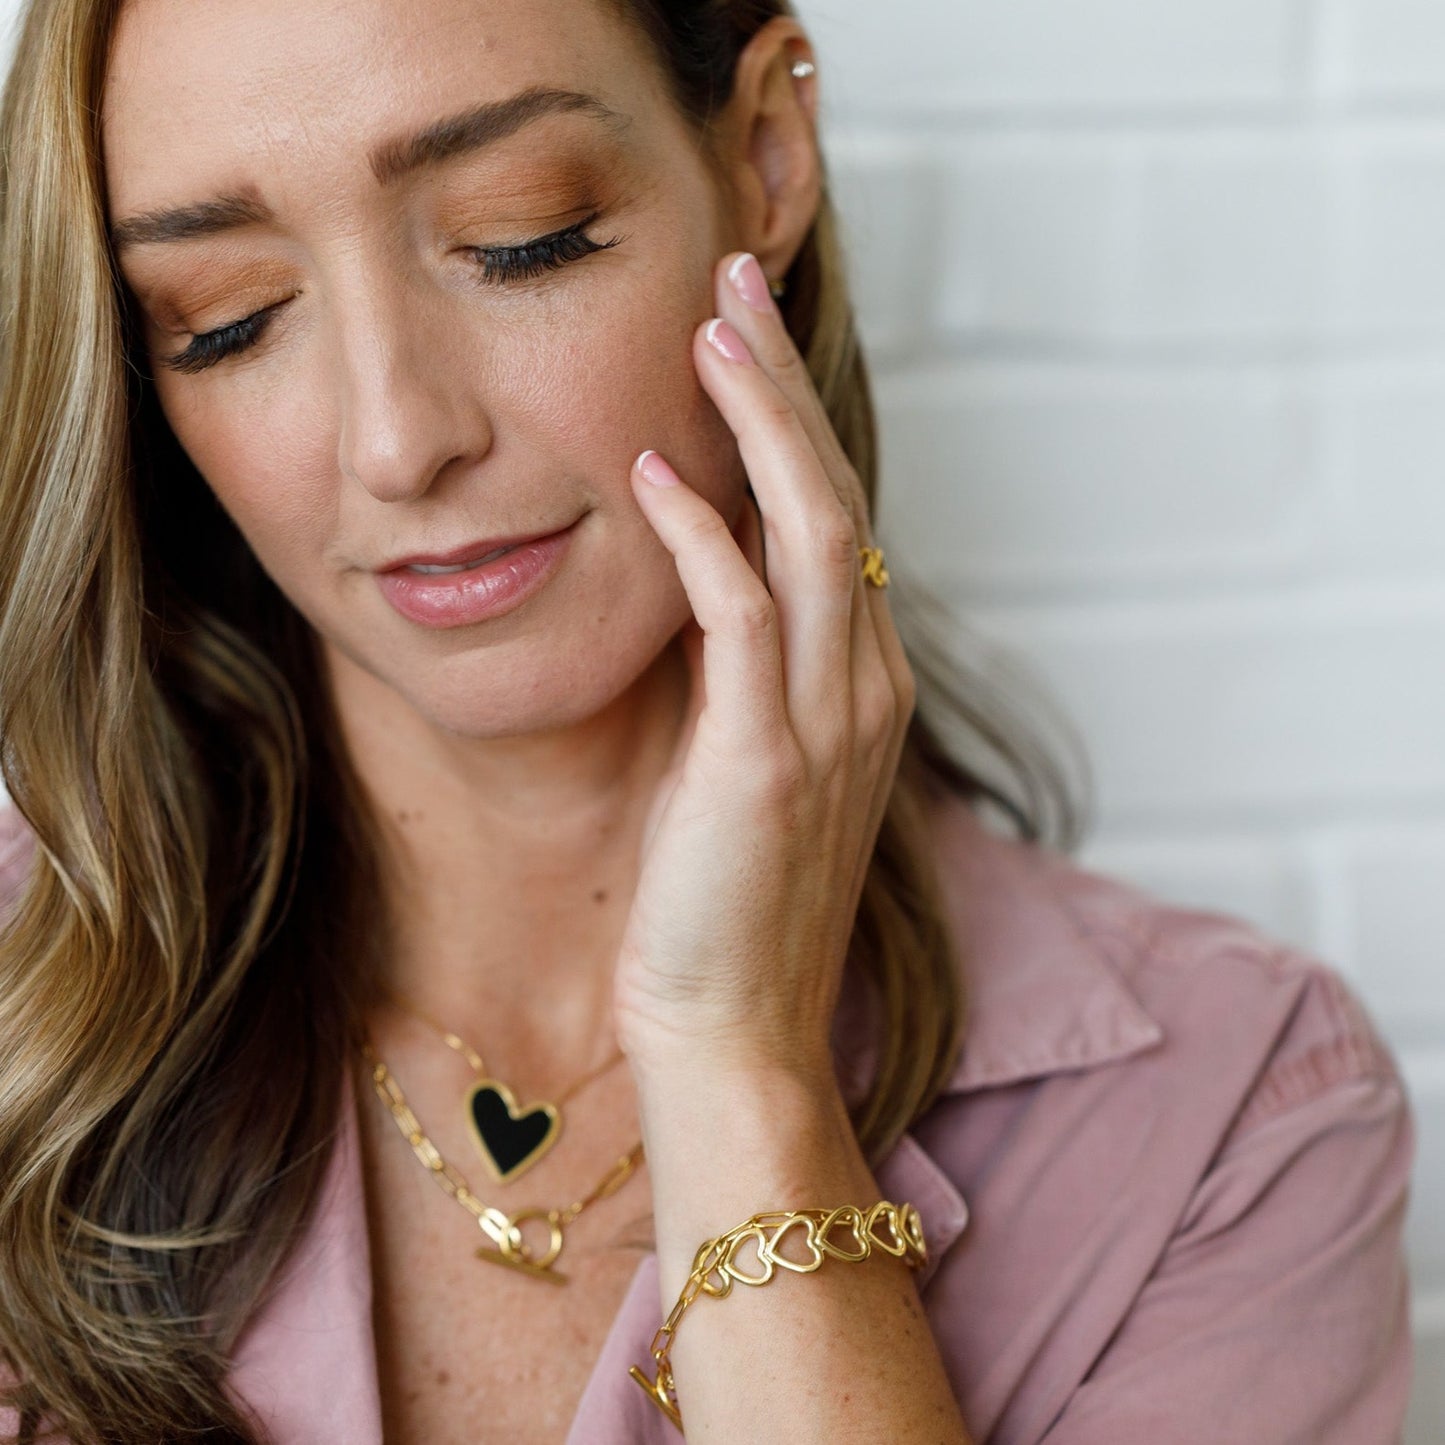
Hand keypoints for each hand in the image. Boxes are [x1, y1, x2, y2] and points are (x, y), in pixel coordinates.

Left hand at [613, 250, 916, 1086]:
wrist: (736, 1029)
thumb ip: (747, 669)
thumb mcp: (749, 762)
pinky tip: (651, 475)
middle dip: (783, 381)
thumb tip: (706, 578)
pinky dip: (699, 538)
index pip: (833, 516)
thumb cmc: (727, 900)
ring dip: (756, 423)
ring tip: (708, 330)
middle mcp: (863, 685)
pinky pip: (741, 619)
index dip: (792, 417)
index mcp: (860, 682)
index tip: (744, 336)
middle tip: (737, 279)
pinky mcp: (766, 759)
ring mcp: (826, 720)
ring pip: (808, 531)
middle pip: (833, 494)